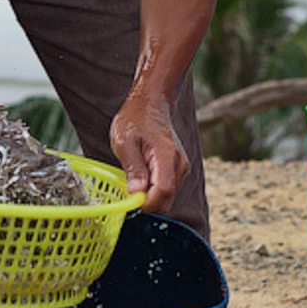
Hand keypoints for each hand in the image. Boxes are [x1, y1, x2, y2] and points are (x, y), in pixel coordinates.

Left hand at [109, 93, 189, 214]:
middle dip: (146, 202)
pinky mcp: (179, 170)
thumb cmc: (135, 119)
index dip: (145, 203)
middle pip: (166, 201)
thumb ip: (133, 167)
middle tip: (128, 187)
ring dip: (149, 196)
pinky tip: (142, 175)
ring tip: (135, 176)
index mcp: (167, 157)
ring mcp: (182, 168)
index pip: (162, 193)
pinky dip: (153, 190)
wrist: (150, 105)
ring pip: (167, 198)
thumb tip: (136, 192)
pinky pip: (167, 190)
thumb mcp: (124, 141)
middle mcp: (180, 165)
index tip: (128, 199)